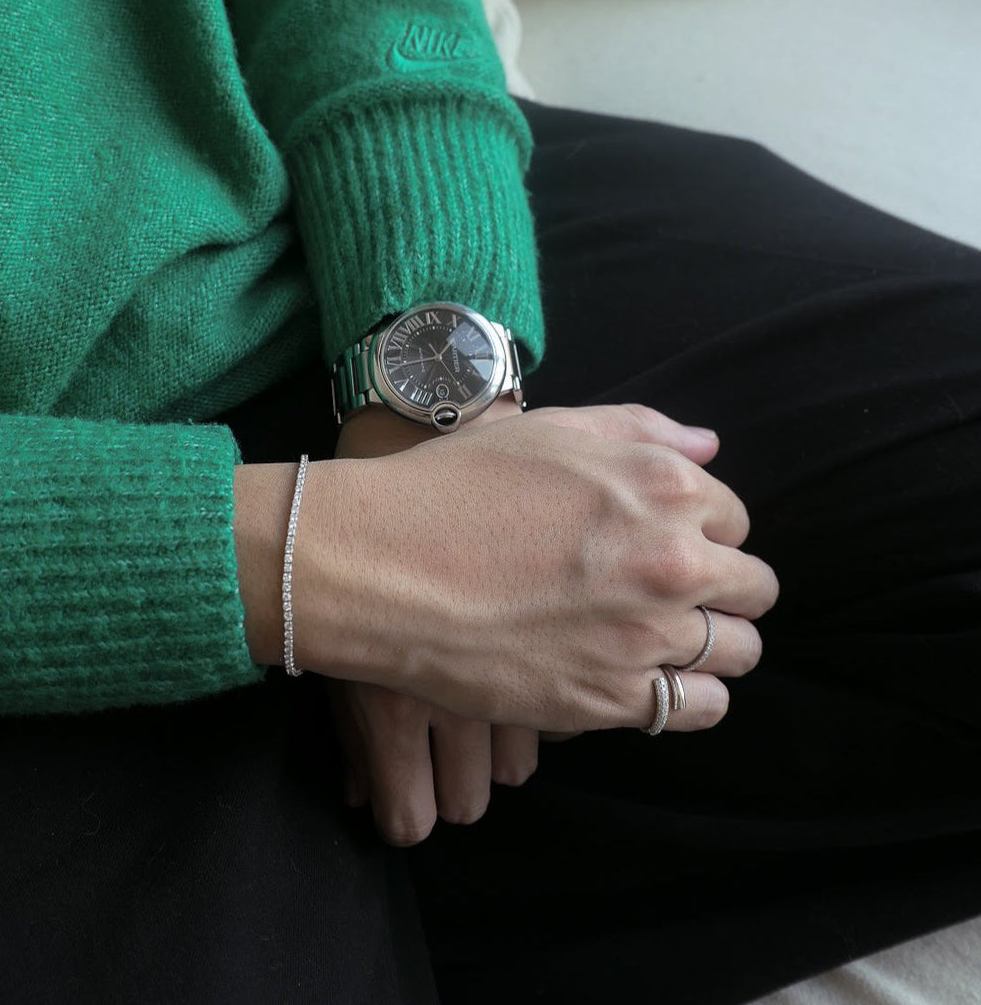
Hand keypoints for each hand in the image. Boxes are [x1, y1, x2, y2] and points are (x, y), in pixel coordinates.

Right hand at [241, 402, 776, 829]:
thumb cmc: (458, 485)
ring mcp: (647, 634)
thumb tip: (709, 449)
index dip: (704, 530)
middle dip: (725, 588)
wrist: (385, 564)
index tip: (669, 542)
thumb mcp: (551, 428)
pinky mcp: (614, 698)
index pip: (735, 518)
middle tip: (673, 594)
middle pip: (753, 588)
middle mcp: (672, 560)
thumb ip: (643, 430)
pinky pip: (700, 709)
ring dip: (716, 645)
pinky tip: (653, 681)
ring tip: (667, 640)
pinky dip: (691, 698)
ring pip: (739, 653)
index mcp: (664, 486)